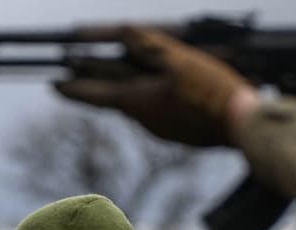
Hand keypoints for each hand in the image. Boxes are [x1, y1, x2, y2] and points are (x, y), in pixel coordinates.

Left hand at [54, 26, 251, 147]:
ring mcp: (159, 129)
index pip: (95, 94)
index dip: (73, 89)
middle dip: (94, 85)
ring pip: (136, 104)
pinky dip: (148, 98)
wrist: (242, 126)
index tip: (53, 84)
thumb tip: (123, 31)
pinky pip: (154, 112)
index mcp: (137, 101)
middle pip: (113, 98)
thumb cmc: (212, 92)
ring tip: (120, 74)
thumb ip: (149, 46)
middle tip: (74, 73)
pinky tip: (158, 90)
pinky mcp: (175, 132)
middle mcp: (142, 119)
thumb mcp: (179, 60)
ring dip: (125, 90)